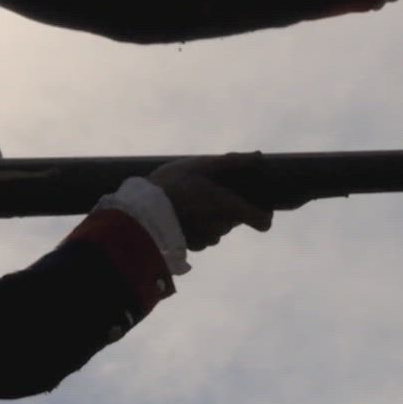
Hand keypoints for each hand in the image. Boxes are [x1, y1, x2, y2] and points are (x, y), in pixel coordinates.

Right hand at [146, 154, 273, 249]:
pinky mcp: (191, 247)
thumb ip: (232, 161)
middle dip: (228, 207)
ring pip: (218, 228)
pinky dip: (197, 226)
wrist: (139, 213)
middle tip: (208, 191)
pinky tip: (181, 213)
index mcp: (229, 208)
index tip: (252, 201)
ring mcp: (206, 240)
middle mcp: (221, 227)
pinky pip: (202, 236)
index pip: (263, 221)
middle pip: (236, 220)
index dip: (262, 213)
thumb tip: (258, 156)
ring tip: (191, 201)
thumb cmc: (172, 184)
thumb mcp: (201, 165)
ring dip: (211, 217)